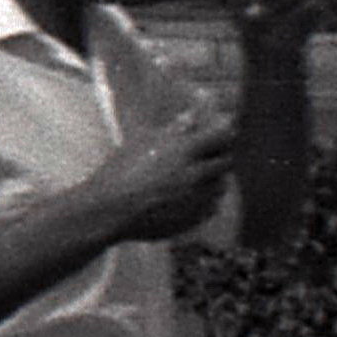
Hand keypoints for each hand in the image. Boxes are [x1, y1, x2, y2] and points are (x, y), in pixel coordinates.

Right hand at [100, 92, 239, 240]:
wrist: (111, 210)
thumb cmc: (120, 172)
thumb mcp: (141, 143)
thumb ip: (172, 130)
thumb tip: (191, 118)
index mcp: (183, 151)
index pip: (220, 137)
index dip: (224, 134)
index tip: (223, 132)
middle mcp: (196, 174)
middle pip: (225, 163)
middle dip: (221, 157)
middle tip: (212, 155)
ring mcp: (197, 199)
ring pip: (220, 186)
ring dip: (214, 180)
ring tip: (197, 178)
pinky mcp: (194, 219)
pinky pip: (211, 207)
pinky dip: (206, 201)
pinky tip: (189, 198)